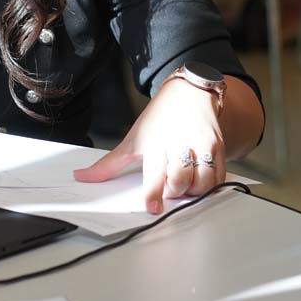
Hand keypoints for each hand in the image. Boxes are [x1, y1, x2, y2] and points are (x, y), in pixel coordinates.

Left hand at [73, 75, 225, 213]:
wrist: (190, 93)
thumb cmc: (160, 118)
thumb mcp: (133, 138)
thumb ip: (109, 164)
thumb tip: (81, 177)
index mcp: (156, 142)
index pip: (155, 173)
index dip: (154, 193)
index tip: (153, 207)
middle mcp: (181, 143)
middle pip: (181, 180)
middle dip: (174, 190)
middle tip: (169, 185)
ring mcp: (203, 145)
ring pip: (204, 182)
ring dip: (194, 190)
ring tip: (185, 182)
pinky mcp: (219, 147)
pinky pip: (219, 177)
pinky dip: (210, 185)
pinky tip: (199, 179)